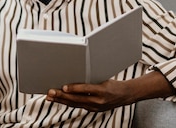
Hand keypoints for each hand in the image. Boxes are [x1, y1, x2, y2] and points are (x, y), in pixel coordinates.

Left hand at [45, 71, 173, 111]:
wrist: (126, 95)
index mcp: (102, 90)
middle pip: (77, 99)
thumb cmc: (113, 82)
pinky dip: (66, 102)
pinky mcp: (92, 109)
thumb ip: (92, 74)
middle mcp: (98, 100)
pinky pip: (77, 105)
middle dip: (61, 96)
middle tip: (50, 92)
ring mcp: (95, 106)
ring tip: (49, 96)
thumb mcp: (105, 76)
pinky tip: (58, 99)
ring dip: (61, 100)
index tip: (63, 87)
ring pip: (74, 103)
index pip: (86, 89)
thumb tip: (77, 66)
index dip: (74, 89)